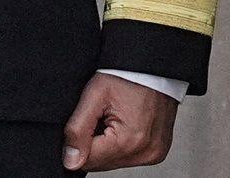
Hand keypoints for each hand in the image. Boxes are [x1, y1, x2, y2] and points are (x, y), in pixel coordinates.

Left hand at [60, 74, 174, 171]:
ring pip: (114, 162)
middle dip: (96, 143)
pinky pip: (129, 158)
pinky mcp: (158, 151)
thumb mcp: (95, 95)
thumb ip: (77, 130)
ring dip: (110, 146)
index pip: (86, 161)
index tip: (92, 119)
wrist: (154, 66)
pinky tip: (128, 124)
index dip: (81, 140)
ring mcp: (153, 153)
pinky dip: (124, 145)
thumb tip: (71, 162)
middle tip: (106, 116)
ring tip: (118, 118)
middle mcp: (145, 151)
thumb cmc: (127, 75)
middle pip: (101, 164)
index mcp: (128, 141)